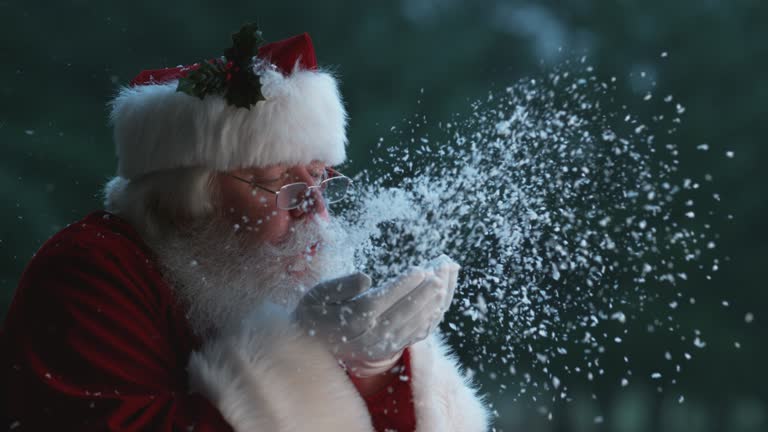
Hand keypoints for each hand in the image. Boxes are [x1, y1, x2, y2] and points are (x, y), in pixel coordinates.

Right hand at [293, 255, 458, 375]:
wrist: (312, 345)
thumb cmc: (316, 312)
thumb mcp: (318, 294)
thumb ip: (341, 286)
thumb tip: (366, 278)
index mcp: (349, 323)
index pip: (379, 303)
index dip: (401, 286)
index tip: (419, 269)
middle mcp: (367, 339)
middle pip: (401, 315)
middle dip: (423, 293)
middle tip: (439, 273)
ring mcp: (379, 348)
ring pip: (411, 326)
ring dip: (430, 304)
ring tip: (443, 282)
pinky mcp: (388, 351)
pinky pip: (413, 337)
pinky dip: (429, 320)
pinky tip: (438, 303)